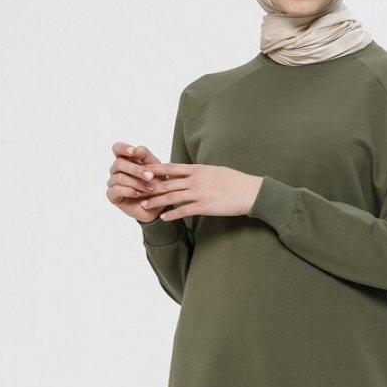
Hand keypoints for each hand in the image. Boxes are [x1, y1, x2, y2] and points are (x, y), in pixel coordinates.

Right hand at [107, 142, 163, 222]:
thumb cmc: (157, 183)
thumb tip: (136, 149)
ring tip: (149, 189)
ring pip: (119, 177)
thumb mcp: (155, 167)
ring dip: (136, 183)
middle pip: (119, 163)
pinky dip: (129, 191)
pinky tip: (138, 194)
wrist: (159, 205)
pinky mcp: (112, 196)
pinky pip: (116, 190)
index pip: (118, 148)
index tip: (134, 152)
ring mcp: (113, 182)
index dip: (124, 149)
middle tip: (151, 177)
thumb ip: (146, 156)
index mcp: (126, 160)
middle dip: (136, 170)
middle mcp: (117, 170)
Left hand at [137, 162, 263, 220]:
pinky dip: (172, 215)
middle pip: (167, 183)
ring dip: (156, 202)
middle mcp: (195, 180)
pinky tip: (164, 218)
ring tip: (145, 205)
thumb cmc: (236, 181)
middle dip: (150, 187)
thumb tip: (194, 172)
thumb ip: (202, 172)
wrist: (250, 192)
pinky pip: (184, 211)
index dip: (156, 170)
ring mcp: (199, 193)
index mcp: (198, 169)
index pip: (171, 168)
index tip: (143, 171)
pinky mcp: (205, 206)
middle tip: (137, 190)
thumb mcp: (217, 171)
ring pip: (172, 197)